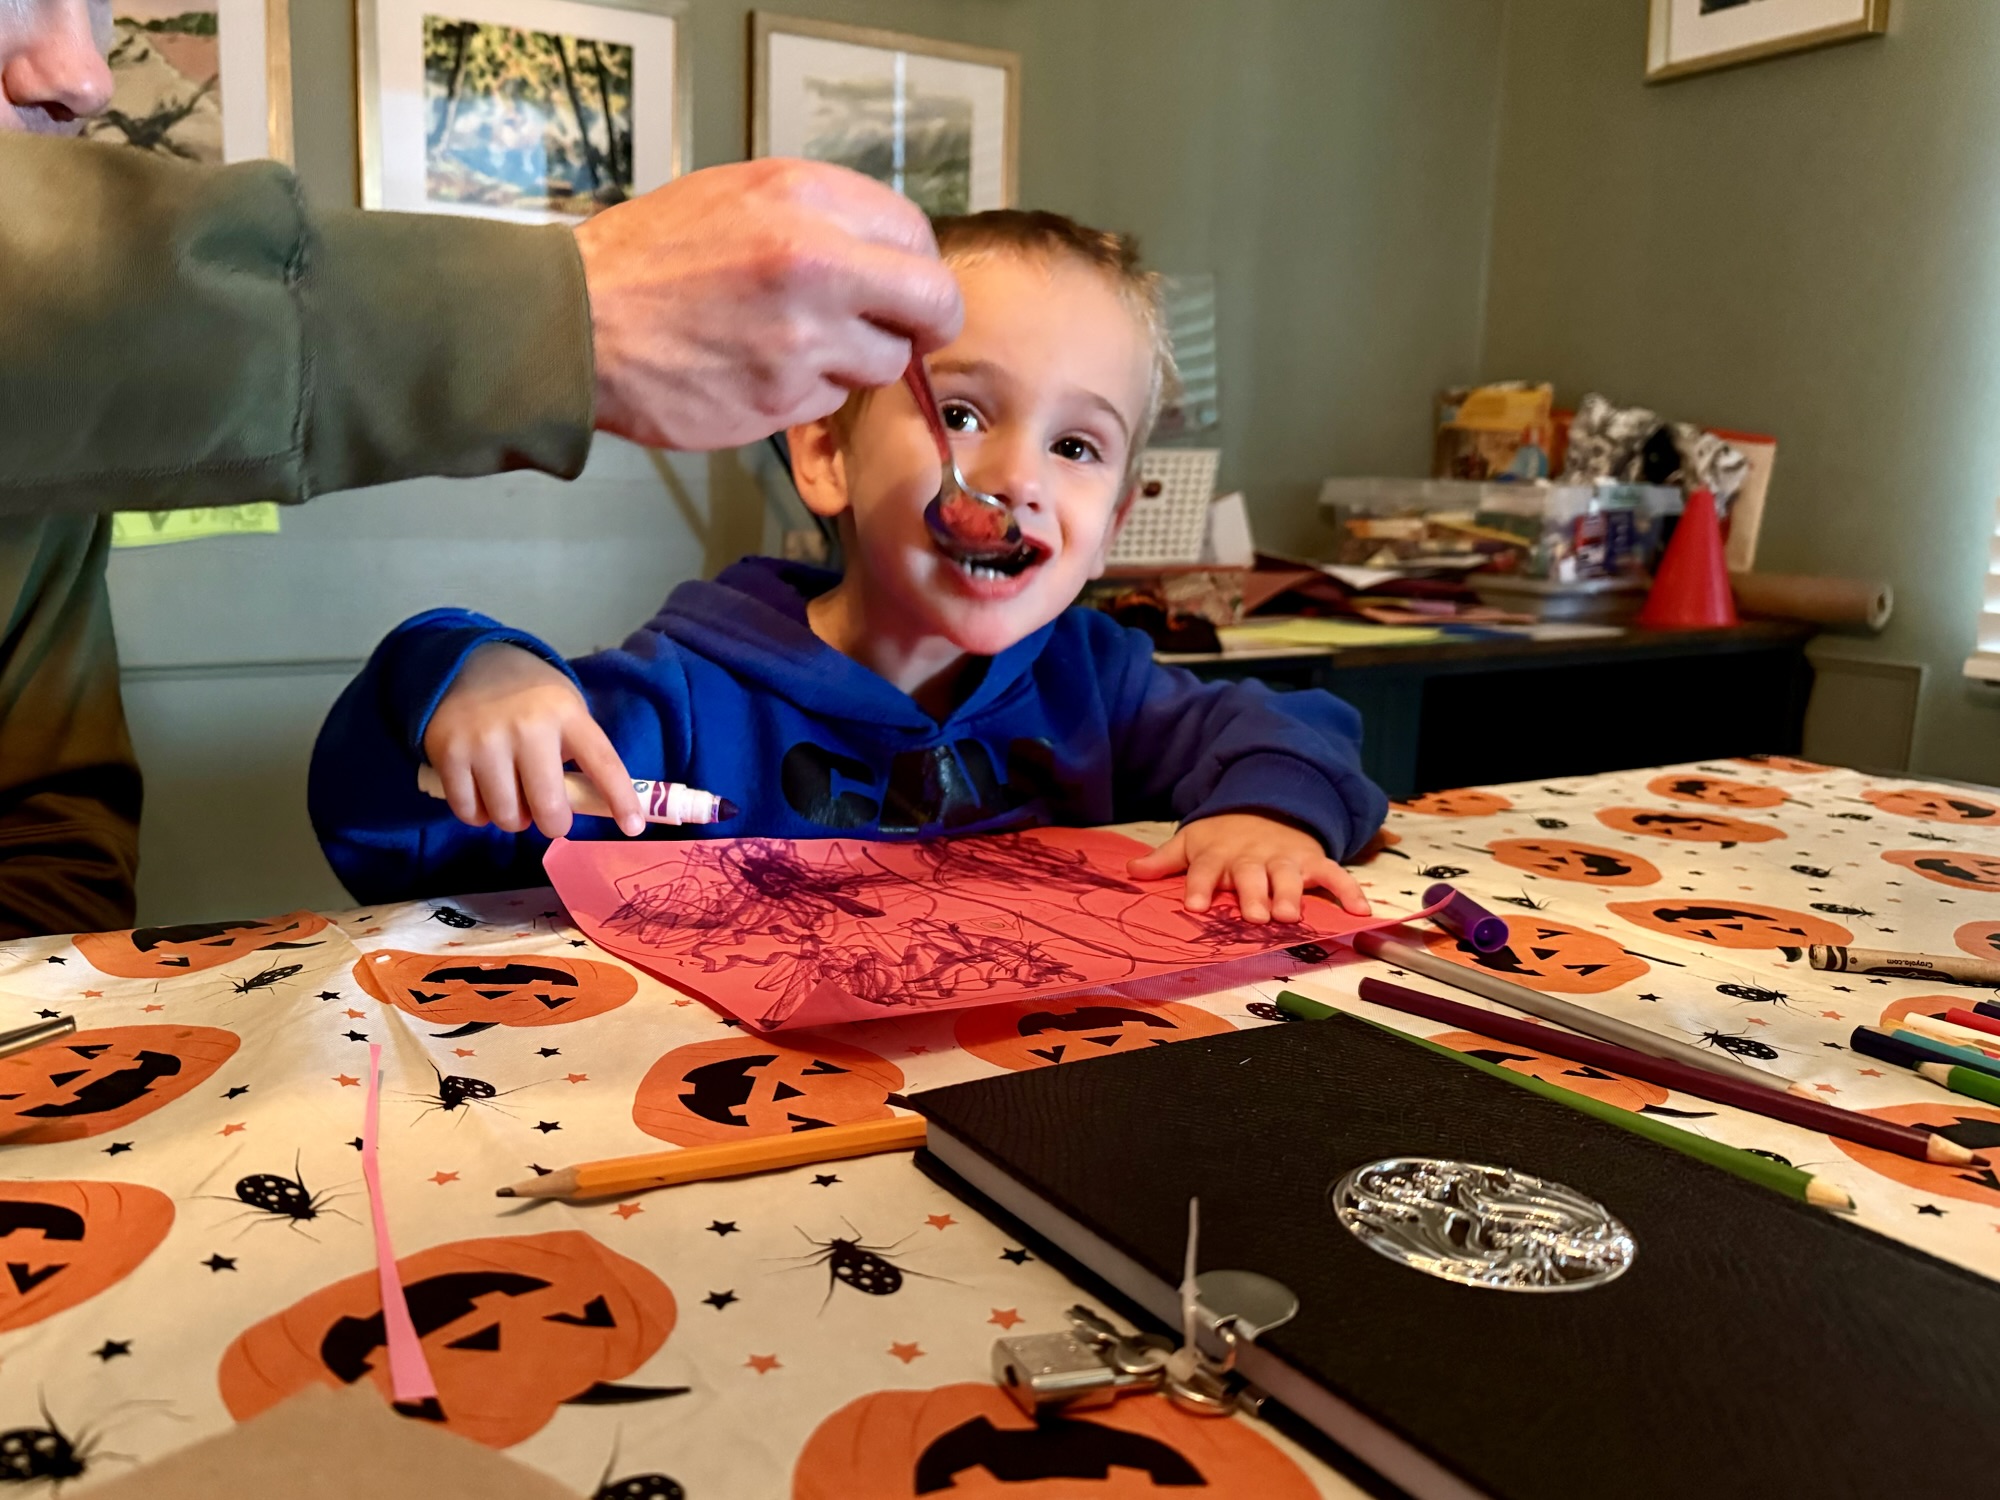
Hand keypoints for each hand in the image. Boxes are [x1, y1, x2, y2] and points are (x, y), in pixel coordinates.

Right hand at [421, 644, 643, 838]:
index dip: (620, 799)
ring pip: (507, 816)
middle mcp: (528, 728)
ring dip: (514, 819)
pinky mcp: (449, 754)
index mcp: (566, 714)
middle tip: (549, 816)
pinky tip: (483, 796)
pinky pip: (469, 812)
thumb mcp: (564, 708)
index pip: (602, 763)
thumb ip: (577, 750)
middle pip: (549, 807)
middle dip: (554, 823)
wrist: (464, 663)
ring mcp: (486, 741)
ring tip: (512, 799)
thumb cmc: (527, 697)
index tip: (633, 827)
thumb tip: (587, 805)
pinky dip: (478, 815)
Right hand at [574, 159, 963, 450]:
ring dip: (857, 362)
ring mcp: (805, 336)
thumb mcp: (737, 195)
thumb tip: (886, 252)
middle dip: (924, 324)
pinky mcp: (785, 395)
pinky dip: (809, 391)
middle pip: (933, 306)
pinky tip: (760, 370)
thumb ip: (820, 217)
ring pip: (886, 362)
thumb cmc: (650, 258)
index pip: (916, 235)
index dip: (913, 267)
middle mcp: (817, 262)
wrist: (578, 323)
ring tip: (795, 346)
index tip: (898, 285)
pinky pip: (833, 399)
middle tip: (900, 332)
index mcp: (806, 197)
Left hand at [1127, 813, 1371, 922]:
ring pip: (1289, 875)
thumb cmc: (1223, 837)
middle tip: (1255, 917)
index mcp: (1218, 854)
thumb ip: (1164, 860)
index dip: (1198, 886)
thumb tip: (1130, 871)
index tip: (1192, 906)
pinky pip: (1334, 874)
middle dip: (1253, 895)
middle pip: (1251, 875)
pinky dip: (1348, 891)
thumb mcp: (1191, 842)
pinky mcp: (1313, 860)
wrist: (1266, 805)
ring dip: (1291, 894)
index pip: (1204, 869)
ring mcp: (1285, 858)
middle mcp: (1252, 857)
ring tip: (1291, 915)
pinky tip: (1360, 912)